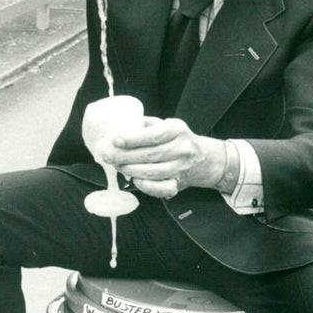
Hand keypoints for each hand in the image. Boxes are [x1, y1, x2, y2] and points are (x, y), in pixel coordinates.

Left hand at [108, 116, 225, 199]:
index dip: (133, 139)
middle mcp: (181, 149)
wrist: (204, 158)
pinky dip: (147, 187)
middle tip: (108, 156)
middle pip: (149, 155)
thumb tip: (123, 124)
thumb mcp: (168, 124)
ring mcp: (181, 167)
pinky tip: (135, 180)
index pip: (153, 135)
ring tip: (117, 166)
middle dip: (125, 157)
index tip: (116, 140)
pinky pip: (162, 188)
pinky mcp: (179, 183)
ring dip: (131, 170)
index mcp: (177, 130)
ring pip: (152, 172)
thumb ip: (148, 124)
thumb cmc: (178, 139)